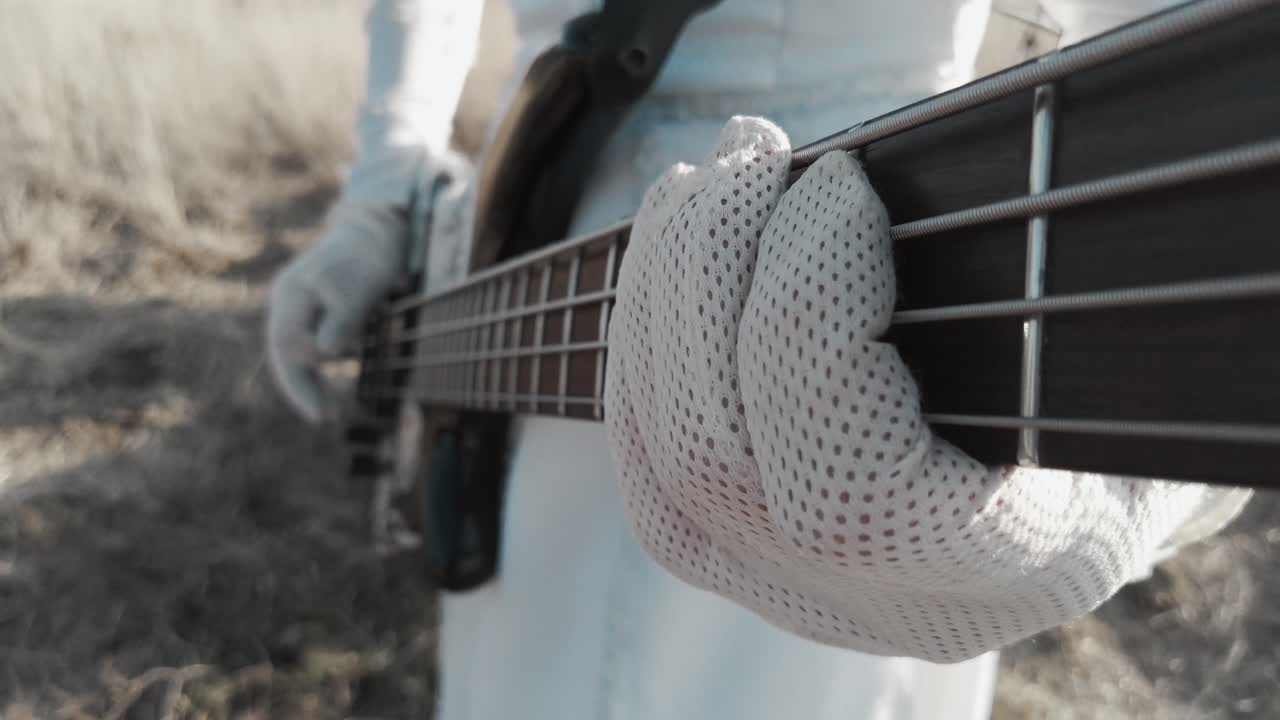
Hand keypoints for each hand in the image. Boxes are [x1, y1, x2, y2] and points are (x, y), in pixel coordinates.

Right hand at [266, 201, 405, 423]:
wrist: (380, 228)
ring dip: (311, 381)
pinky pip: (311, 342)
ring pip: (297, 350)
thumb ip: (341, 321)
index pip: (284, 348)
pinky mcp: (317, 308)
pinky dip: (322, 363)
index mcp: (291, 293)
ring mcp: (300, 303)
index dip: (299, 385)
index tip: (320, 415)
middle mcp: (288, 299)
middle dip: (303, 389)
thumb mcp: (360, 290)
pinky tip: (336, 377)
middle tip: (326, 420)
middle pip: (285, 353)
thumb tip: (322, 356)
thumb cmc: (372, 258)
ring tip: (331, 411)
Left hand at [604, 116, 1247, 661]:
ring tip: (704, 181)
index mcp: (1018, 567)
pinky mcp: (738, 561)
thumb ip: (1035, 286)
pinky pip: (646, 467)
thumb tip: (858, 191)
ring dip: (661, 294)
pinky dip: (639, 347)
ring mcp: (798, 593)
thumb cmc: (1116, 374)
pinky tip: (668, 257)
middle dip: (711, 273)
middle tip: (751, 152)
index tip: (843, 182)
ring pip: (664, 461)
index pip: (852, 490)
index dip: (810, 317)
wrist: (1084, 472)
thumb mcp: (1130, 333)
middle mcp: (890, 606)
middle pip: (721, 460)